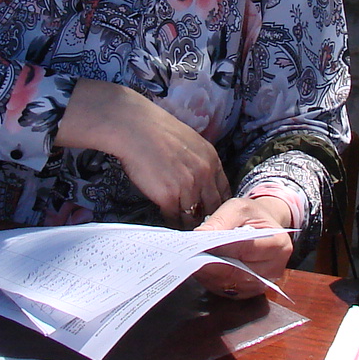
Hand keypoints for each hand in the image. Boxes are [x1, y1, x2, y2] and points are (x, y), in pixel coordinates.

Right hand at [55, 79, 229, 226]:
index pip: (224, 191)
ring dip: (187, 224)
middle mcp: (204, 175)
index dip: (217, 204)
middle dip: (206, 218)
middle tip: (199, 227)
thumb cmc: (155, 131)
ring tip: (182, 231)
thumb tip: (196, 178)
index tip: (211, 212)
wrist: (134, 128)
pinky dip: (171, 223)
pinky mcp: (169, 197)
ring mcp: (188, 187)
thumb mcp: (189, 141)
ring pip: (193, 216)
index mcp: (211, 160)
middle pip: (212, 207)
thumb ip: (197, 161)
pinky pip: (174, 218)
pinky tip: (167, 223)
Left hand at [194, 195, 293, 296]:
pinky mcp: (250, 291)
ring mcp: (263, 284)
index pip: (244, 249)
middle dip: (210, 264)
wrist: (262, 227)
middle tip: (190, 254)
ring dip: (209, 274)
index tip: (199, 244)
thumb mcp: (238, 208)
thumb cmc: (252, 216)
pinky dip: (212, 280)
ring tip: (195, 259)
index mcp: (278, 244)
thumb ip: (220, 221)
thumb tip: (200, 235)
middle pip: (236, 272)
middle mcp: (274, 269)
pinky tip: (203, 268)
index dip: (220, 248)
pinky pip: (227, 291)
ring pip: (229, 285)